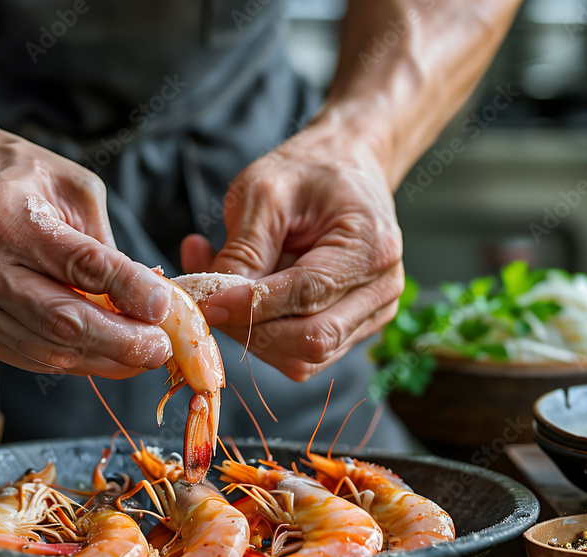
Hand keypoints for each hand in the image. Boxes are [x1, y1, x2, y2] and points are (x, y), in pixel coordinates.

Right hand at [0, 124, 173, 377]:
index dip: (127, 290)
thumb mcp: (73, 187)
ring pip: (51, 350)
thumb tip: (146, 298)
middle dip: (121, 342)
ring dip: (105, 359)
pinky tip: (106, 355)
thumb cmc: (22, 180)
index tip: (163, 306)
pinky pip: (34, 357)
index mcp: (8, 218)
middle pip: (64, 321)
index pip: (80, 265)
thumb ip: (105, 244)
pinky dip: (77, 361)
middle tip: (160, 348)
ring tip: (143, 355)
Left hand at [180, 121, 403, 380]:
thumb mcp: (265, 191)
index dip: (252, 305)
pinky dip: (260, 334)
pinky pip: (299, 353)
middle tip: (205, 299)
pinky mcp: (350, 331)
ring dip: (250, 334)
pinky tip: (239, 298)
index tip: (206, 302)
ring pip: (302, 358)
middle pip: (310, 340)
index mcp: (372, 247)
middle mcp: (381, 290)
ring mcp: (370, 316)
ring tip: (218, 287)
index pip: (309, 294)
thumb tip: (213, 301)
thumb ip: (244, 249)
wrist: (345, 168)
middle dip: (249, 328)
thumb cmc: (307, 172)